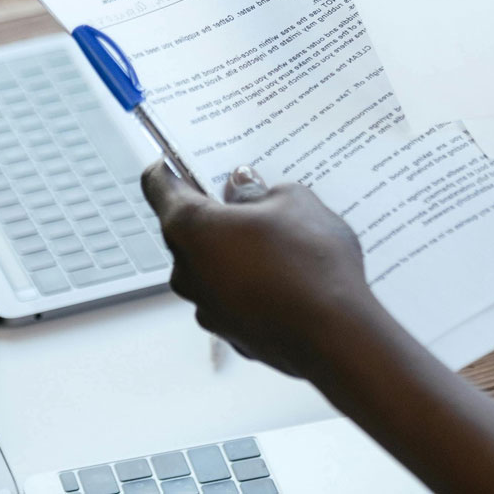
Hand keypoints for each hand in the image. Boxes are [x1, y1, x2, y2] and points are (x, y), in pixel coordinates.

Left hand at [143, 162, 383, 382]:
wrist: (335, 335)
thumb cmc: (310, 263)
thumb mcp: (293, 201)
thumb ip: (259, 191)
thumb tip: (244, 189)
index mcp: (190, 228)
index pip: (158, 185)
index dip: (171, 165)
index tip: (184, 158)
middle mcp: (186, 271)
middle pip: (188, 228)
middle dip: (218, 210)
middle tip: (254, 195)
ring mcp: (206, 307)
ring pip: (213, 264)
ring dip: (238, 248)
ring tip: (284, 238)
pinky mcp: (230, 332)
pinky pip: (234, 294)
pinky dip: (253, 281)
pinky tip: (290, 274)